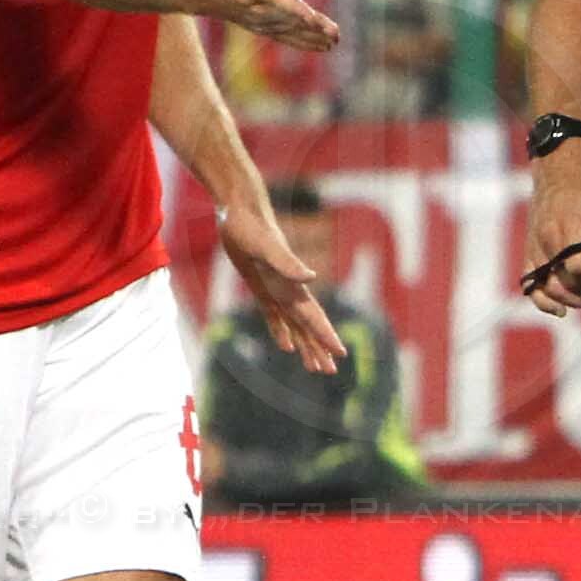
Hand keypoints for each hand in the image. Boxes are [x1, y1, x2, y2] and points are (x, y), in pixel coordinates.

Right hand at [190, 0, 339, 48]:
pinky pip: (286, 37)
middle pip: (287, 18)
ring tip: (335, 42)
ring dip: (313, 37)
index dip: (293, 8)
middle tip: (334, 34)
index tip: (311, 17)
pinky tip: (325, 46)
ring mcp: (259, 21)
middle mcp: (255, 8)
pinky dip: (305, 43)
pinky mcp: (263, 27)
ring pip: (289, 30)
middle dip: (311, 27)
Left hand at [219, 197, 345, 371]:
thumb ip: (288, 263)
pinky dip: (281, 331)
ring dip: (304, 344)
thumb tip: (312, 278)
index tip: (340, 354)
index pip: (313, 316)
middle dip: (319, 348)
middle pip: (308, 325)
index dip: (326, 336)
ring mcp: (276, 288)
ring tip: (314, 366)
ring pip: (294, 324)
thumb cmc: (250, 225)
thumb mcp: (266, 246)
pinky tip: (285, 345)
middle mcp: (288, 289)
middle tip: (330, 371)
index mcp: (292, 285)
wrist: (240, 208)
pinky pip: (274, 316)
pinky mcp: (261, 286)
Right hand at [523, 136, 580, 316]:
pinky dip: (542, 300)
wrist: (560, 173)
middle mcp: (548, 239)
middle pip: (563, 282)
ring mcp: (535, 247)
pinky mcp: (529, 252)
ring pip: (545, 288)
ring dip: (567, 300)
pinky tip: (559, 310)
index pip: (578, 267)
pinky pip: (529, 284)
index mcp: (571, 227)